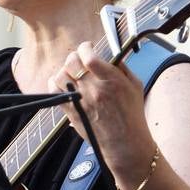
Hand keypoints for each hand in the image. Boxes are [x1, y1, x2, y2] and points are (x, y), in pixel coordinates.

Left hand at [52, 42, 157, 182]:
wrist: (124, 142)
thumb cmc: (132, 115)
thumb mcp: (135, 86)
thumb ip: (121, 69)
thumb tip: (110, 56)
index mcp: (111, 81)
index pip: (89, 57)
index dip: (85, 48)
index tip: (88, 47)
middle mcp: (93, 89)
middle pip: (72, 63)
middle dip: (74, 57)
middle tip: (79, 59)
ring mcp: (80, 101)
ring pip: (60, 76)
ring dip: (64, 70)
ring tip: (71, 72)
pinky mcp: (71, 111)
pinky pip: (54, 92)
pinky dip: (54, 83)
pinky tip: (62, 82)